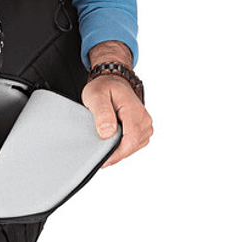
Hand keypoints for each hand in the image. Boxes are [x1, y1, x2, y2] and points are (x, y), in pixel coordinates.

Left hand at [82, 41, 152, 166]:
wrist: (112, 81)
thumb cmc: (104, 87)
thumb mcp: (96, 96)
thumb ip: (102, 114)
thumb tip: (108, 133)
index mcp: (134, 111)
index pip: (130, 141)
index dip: (115, 154)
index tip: (101, 160)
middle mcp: (144, 120)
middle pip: (131, 147)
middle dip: (114, 153)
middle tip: (97, 154)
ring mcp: (145, 125)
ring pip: (132, 148)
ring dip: (117, 150)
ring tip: (102, 145)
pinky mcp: (142, 130)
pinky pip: (132, 145)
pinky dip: (121, 147)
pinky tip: (110, 142)